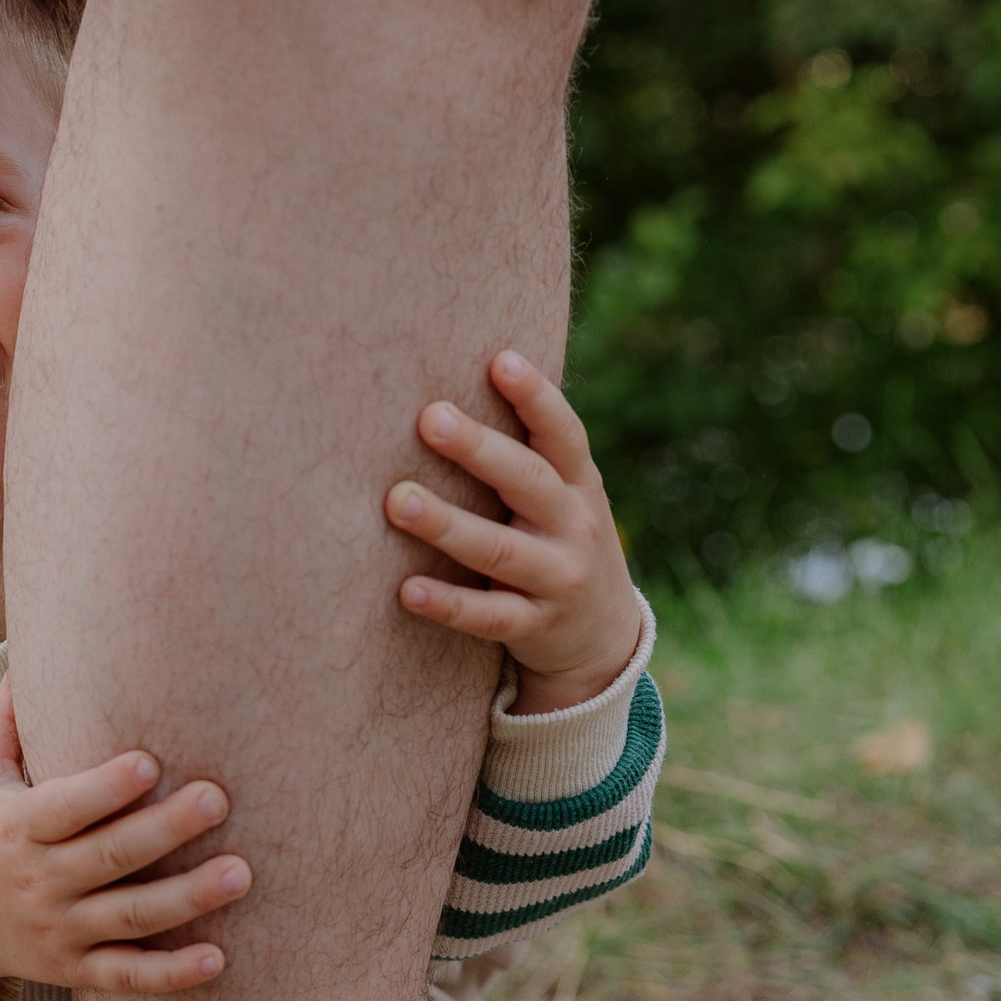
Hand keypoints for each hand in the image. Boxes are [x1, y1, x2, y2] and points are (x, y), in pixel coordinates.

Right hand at [0, 677, 248, 1000]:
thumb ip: (8, 718)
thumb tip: (28, 646)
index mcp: (17, 827)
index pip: (65, 807)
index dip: (106, 788)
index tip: (151, 762)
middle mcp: (39, 881)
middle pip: (109, 857)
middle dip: (165, 830)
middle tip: (220, 799)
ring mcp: (60, 930)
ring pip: (130, 918)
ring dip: (187, 898)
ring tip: (242, 873)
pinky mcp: (77, 970)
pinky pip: (128, 976)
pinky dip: (172, 974)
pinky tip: (220, 957)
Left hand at [383, 350, 642, 714]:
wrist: (603, 640)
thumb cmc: (558, 542)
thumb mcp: (561, 497)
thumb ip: (523, 454)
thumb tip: (445, 390)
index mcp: (577, 485)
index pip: (562, 434)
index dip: (536, 398)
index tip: (500, 361)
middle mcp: (574, 527)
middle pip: (528, 482)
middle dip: (480, 450)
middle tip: (430, 418)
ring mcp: (558, 580)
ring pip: (501, 551)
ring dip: (447, 525)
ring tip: (397, 501)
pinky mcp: (535, 628)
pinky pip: (489, 617)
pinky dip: (449, 604)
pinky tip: (407, 589)